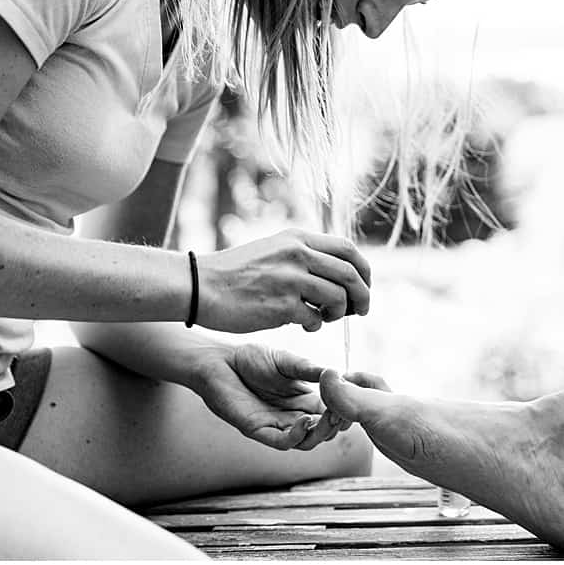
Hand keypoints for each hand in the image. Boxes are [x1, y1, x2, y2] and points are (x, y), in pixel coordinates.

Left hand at [191, 343, 347, 450]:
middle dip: (334, 426)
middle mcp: (290, 415)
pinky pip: (280, 442)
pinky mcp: (256, 429)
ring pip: (304, 442)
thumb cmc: (250, 358)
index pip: (328, 413)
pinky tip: (303, 421)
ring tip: (327, 419)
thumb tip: (338, 374)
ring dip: (319, 434)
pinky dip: (296, 436)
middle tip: (342, 414)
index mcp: (300, 400)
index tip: (353, 403)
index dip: (341, 412)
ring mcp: (274, 424)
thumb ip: (310, 370)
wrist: (219, 360)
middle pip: (320, 432)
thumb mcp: (287, 362)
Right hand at [195, 228, 371, 332]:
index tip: (363, 286)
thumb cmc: (236, 274)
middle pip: (351, 274)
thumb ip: (304, 256)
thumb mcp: (274, 250)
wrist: (199, 286)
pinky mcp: (281, 305)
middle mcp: (297, 254)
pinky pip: (315, 318)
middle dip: (362, 296)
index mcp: (298, 239)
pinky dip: (315, 324)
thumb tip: (340, 273)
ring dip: (338, 313)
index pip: (348, 249)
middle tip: (360, 311)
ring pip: (338, 297)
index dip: (364, 271)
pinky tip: (304, 325)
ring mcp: (290, 279)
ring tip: (325, 318)